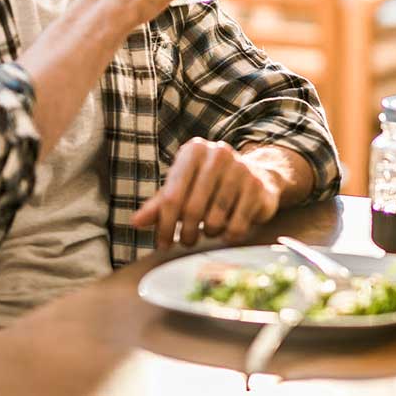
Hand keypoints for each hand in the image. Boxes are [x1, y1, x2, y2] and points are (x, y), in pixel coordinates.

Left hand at [131, 137, 279, 248]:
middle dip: (187, 233)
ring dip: (209, 233)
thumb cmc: (210, 184)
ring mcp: (242, 169)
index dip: (164, 225)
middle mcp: (219, 155)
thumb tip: (136, 222)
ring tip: (210, 229)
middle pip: (193, 210)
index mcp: (194, 151)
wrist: (257, 175)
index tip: (162, 244)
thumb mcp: (182, 188)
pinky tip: (227, 230)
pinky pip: (237, 226)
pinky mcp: (258, 187)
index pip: (171, 197)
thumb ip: (159, 205)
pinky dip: (229, 236)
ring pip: (215, 220)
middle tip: (187, 241)